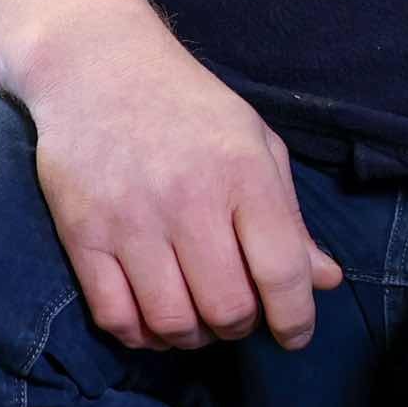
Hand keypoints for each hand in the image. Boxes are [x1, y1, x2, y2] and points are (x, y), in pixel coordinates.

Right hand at [23, 29, 342, 353]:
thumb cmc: (190, 109)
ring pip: (171, 321)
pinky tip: (154, 320)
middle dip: (242, 327)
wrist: (98, 68)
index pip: (282, 270)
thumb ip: (290, 217)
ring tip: (199, 319)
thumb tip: (326, 281)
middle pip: (227, 307)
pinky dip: (140, 335)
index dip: (296, 318)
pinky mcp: (81, 234)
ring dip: (192, 337)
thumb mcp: (256, 145)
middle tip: (241, 316)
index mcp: (243, 173)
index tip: (296, 335)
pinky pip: (114, 316)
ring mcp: (130, 220)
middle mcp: (188, 200)